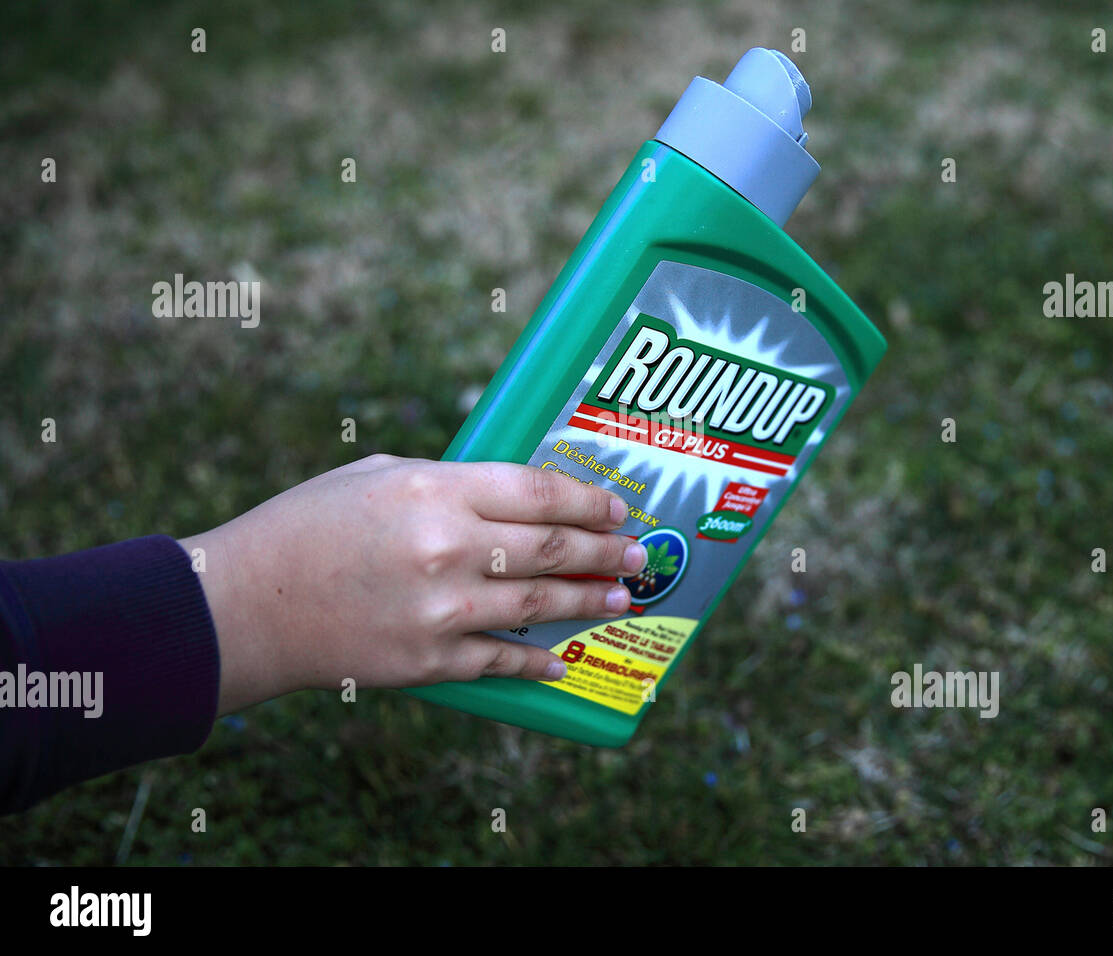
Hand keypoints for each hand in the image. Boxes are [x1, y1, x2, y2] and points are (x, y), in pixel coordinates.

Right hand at [179, 455, 646, 714]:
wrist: (246, 605)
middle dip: (606, 553)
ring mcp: (442, 609)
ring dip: (590, 602)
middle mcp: (448, 546)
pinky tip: (561, 659)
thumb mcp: (379, 475)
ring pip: (540, 604)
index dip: (587, 501)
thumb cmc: (308, 526)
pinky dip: (537, 661)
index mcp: (436, 487)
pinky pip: (502, 660)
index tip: (615, 508)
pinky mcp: (429, 661)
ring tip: (621, 598)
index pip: (539, 490)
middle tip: (639, 555)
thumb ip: (452, 482)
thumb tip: (517, 497)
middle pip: (553, 548)